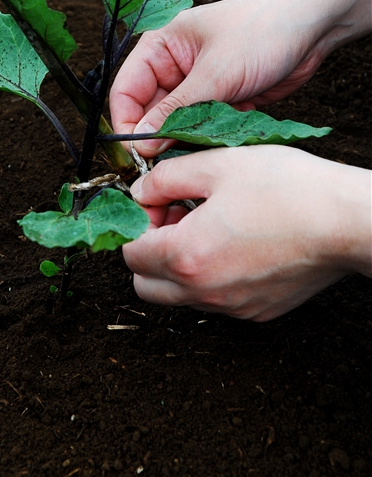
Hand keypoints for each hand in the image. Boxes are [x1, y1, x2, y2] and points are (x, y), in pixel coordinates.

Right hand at [110, 0, 371, 155]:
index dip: (127, 123)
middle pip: (149, 111)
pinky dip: (208, 139)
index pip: (126, 90)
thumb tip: (142, 144)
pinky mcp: (221, 100)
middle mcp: (174, 66)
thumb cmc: (261, 30)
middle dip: (157, 137)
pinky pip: (203, 128)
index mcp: (160, 46)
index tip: (137, 152)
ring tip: (197, 152)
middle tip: (166, 162)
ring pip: (177, 124)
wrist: (314, 24)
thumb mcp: (214, 73)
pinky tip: (218, 144)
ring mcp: (198, 85)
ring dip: (185, 140)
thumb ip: (175, 112)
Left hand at [123, 146, 370, 320]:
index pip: (130, 254)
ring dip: (178, 266)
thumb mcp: (216, 165)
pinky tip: (235, 244)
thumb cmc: (288, 189)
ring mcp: (232, 307)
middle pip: (145, 285)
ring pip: (179, 297)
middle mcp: (204, 292)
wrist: (346, 220)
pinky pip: (215, 301)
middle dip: (149, 252)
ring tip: (208, 227)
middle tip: (175, 218)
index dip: (137, 224)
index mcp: (187, 255)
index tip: (156, 204)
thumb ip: (164, 178)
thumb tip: (141, 192)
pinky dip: (210, 278)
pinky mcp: (257, 312)